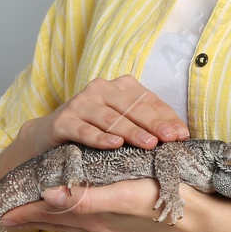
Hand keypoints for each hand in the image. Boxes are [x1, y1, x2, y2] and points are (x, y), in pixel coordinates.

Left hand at [2, 179, 230, 231]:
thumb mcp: (124, 196)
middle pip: (57, 223)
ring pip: (73, 225)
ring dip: (52, 219)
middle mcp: (101, 229)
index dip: (26, 212)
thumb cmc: (167, 204)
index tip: (1, 211)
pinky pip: (90, 225)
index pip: (50, 216)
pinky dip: (74, 218)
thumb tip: (49, 197)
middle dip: (33, 217)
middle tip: (9, 212)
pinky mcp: (128, 230)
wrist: (204, 222)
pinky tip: (79, 212)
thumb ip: (86, 198)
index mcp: (96, 220)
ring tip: (35, 212)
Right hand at [33, 74, 189, 152]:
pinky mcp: (64, 120)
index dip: (166, 117)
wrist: (48, 134)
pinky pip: (84, 130)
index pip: (149, 100)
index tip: (181, 134)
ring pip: (111, 118)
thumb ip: (145, 124)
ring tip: (149, 144)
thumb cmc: (94, 129)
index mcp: (120, 86)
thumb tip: (179, 134)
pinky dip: (99, 137)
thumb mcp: (121, 123)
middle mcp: (101, 89)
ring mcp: (81, 103)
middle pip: (132, 107)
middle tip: (170, 139)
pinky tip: (114, 145)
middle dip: (154, 124)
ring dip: (131, 131)